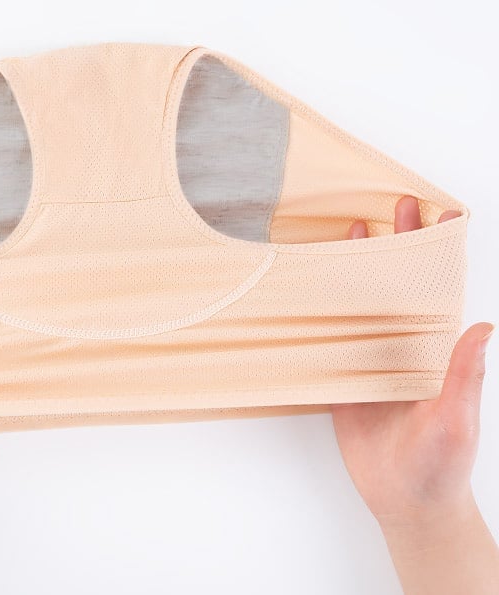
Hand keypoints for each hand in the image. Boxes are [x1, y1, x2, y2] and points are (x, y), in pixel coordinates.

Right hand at [332, 196, 498, 593]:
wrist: (407, 503)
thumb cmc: (441, 466)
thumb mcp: (457, 420)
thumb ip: (465, 375)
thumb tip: (484, 326)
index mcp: (434, 351)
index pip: (435, 290)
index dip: (432, 252)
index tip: (430, 214)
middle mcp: (402, 349)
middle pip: (395, 288)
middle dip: (390, 247)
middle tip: (383, 209)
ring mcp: (370, 365)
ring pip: (359, 309)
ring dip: (352, 273)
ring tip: (341, 238)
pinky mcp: (343, 384)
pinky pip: (327, 345)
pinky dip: (317, 319)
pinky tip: (308, 297)